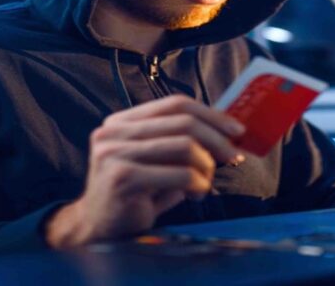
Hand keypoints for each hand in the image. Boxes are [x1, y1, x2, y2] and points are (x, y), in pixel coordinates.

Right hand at [45, 95, 246, 248]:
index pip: (174, 104)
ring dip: (206, 166)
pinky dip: (198, 184)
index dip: (210, 114)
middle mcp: (114, 132)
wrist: (99, 230)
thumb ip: (179, 143)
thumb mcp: (155, 162)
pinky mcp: (123, 178)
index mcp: (121, 121)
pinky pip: (180, 174)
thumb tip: (226, 133)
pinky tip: (194, 194)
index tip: (235, 129)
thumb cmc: (134, 196)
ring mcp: (115, 154)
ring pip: (184, 146)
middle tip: (234, 155)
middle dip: (217, 139)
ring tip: (205, 183)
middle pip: (182, 122)